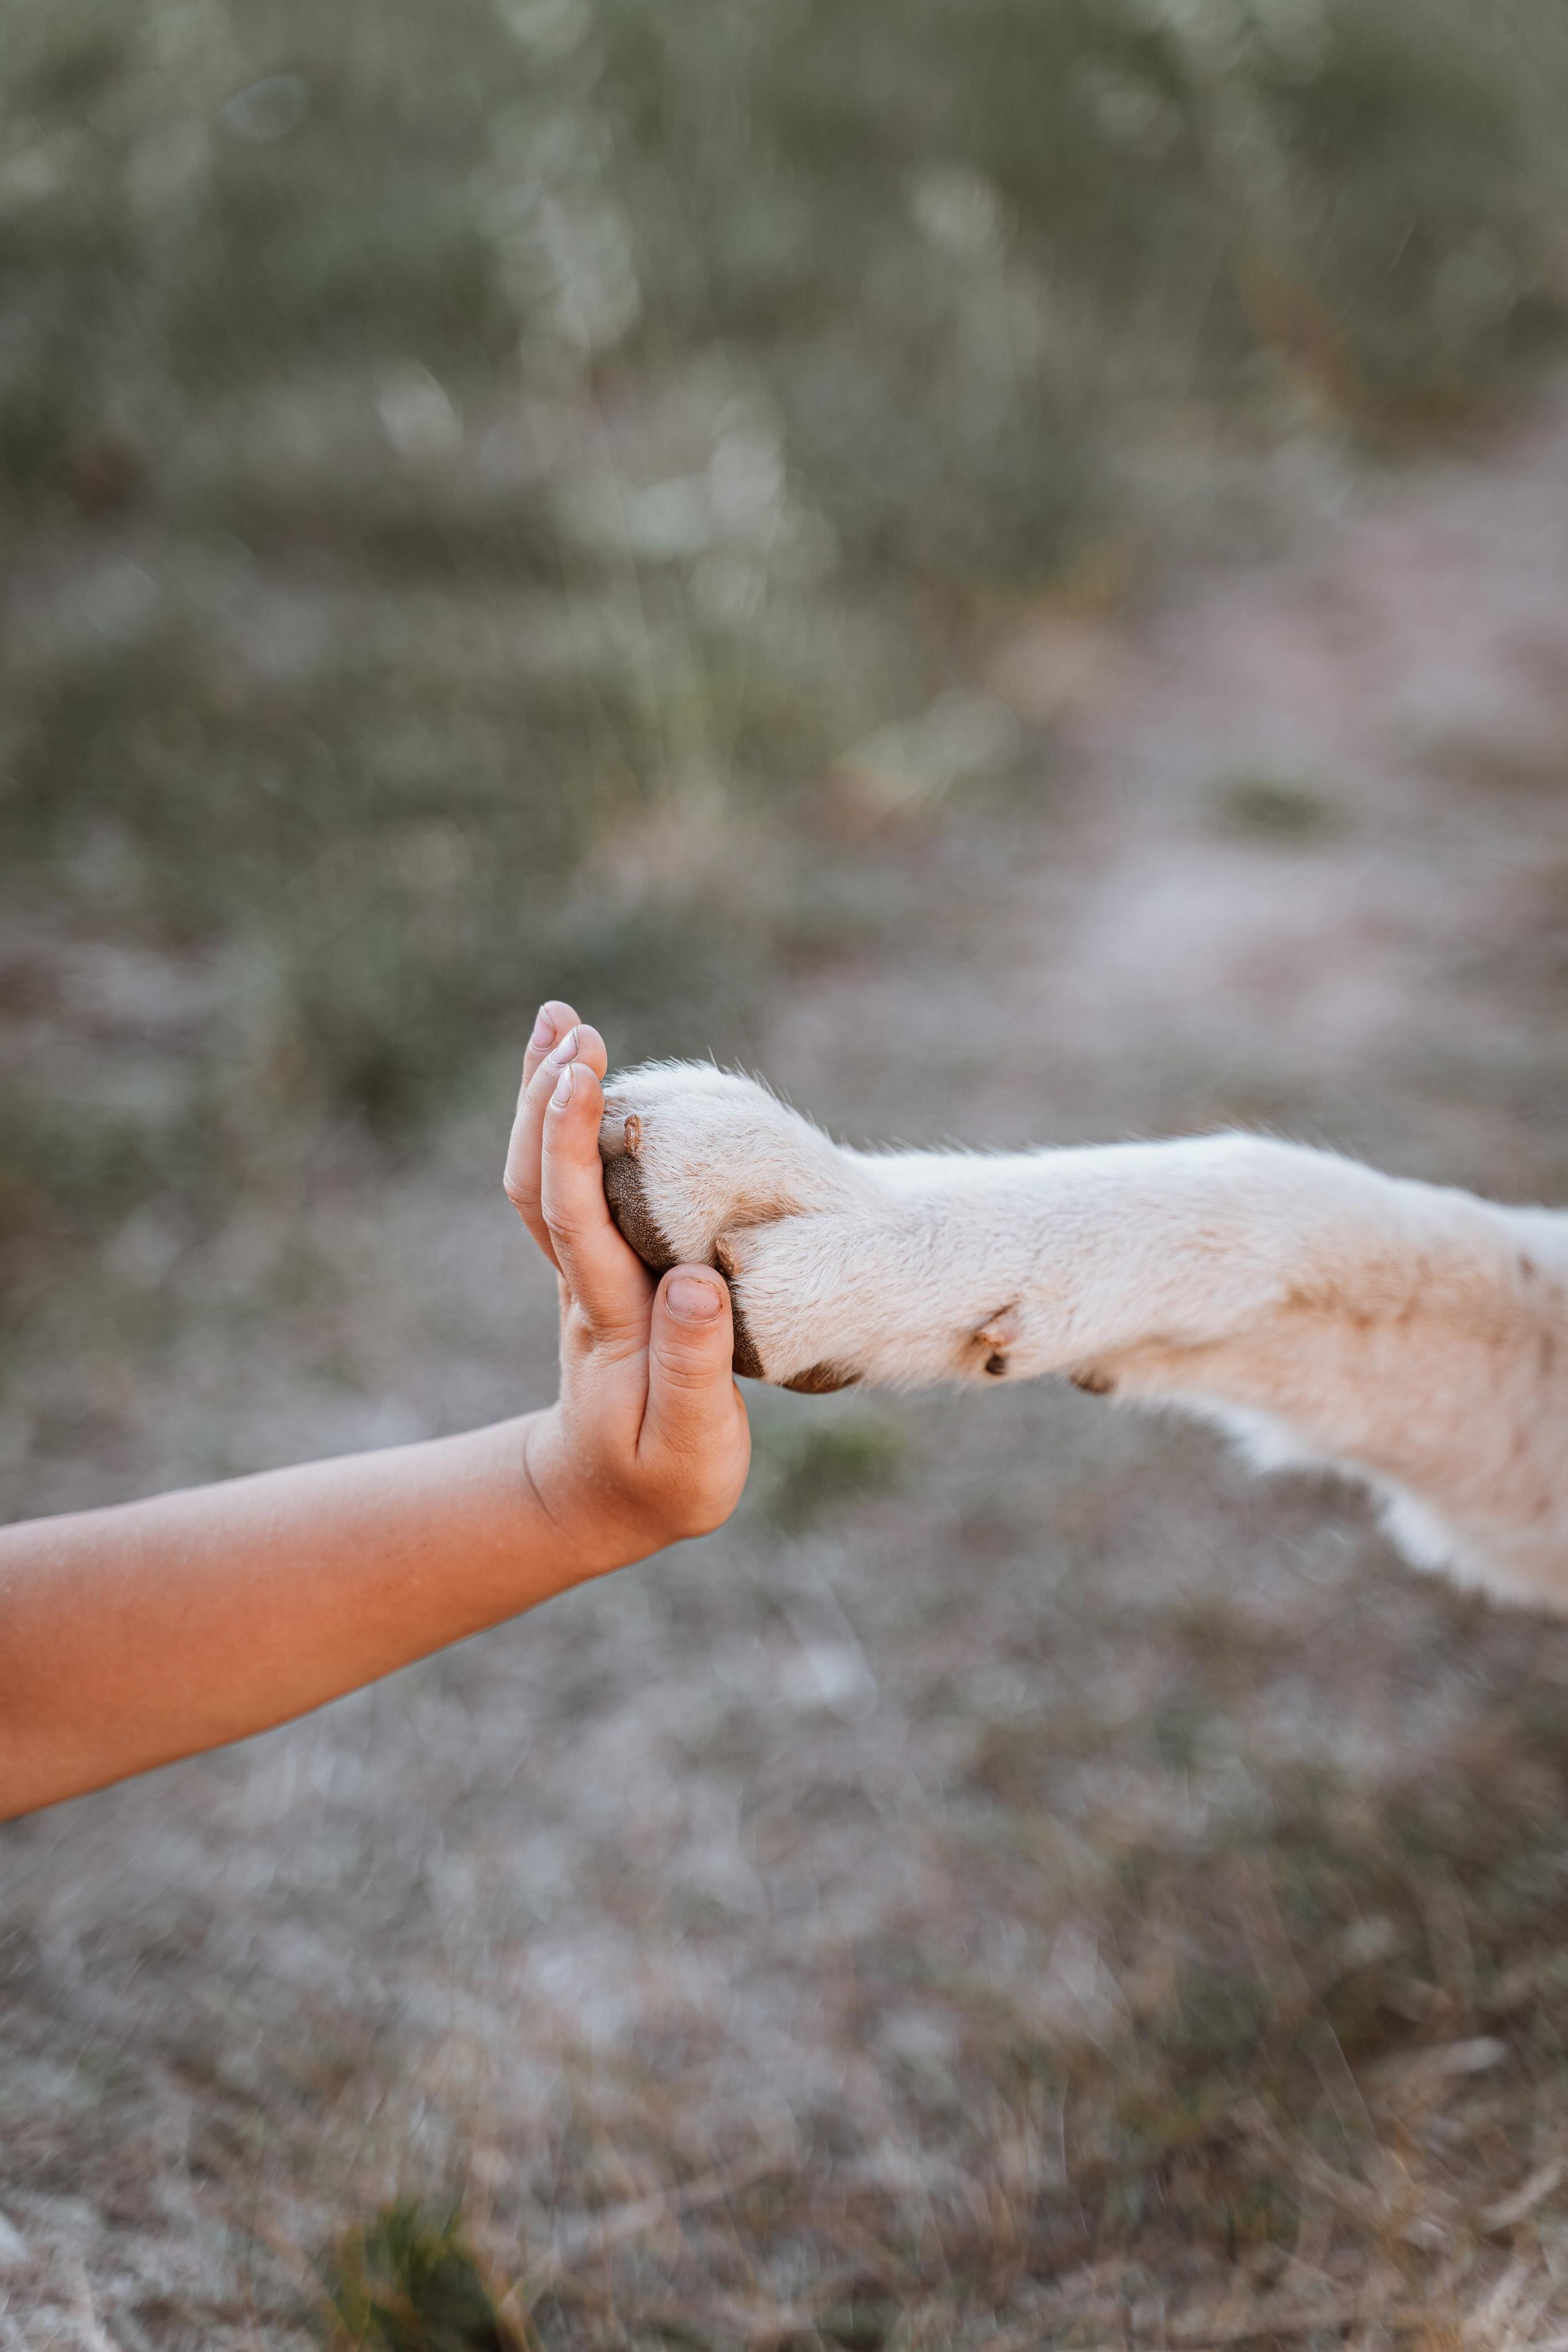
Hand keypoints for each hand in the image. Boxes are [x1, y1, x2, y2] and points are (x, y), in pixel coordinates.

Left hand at [503, 1003, 751, 1574]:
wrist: (603, 1499)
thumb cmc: (662, 1478)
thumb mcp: (689, 1446)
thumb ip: (694, 1370)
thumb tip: (696, 1283)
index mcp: (611, 1317)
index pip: (577, 1218)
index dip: (569, 1143)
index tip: (580, 1076)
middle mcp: (585, 1281)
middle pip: (541, 1180)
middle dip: (547, 1100)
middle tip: (571, 1028)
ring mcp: (586, 1269)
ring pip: (546, 1173)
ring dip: (545, 1096)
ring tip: (561, 1021)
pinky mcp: (599, 1264)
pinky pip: (569, 1180)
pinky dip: (563, 1120)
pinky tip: (576, 1071)